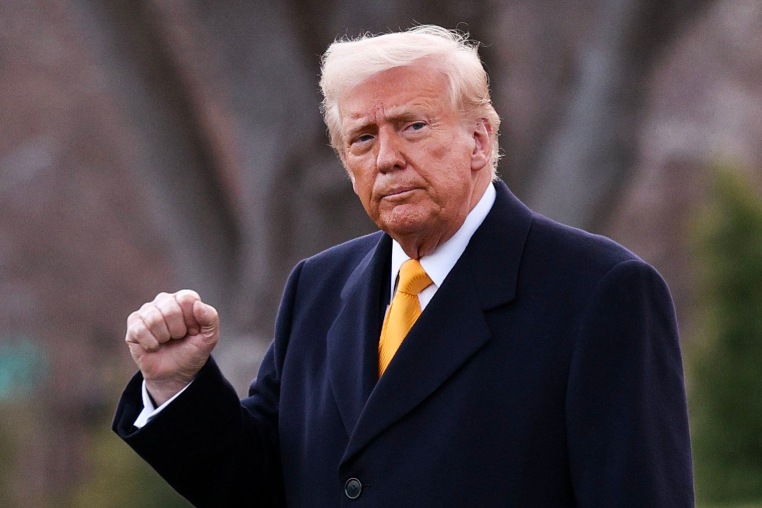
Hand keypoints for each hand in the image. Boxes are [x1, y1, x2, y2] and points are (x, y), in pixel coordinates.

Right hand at [125, 290, 218, 404]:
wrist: (175, 374)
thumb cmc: (192, 351)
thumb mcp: (209, 337)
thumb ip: (211, 318)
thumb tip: (197, 304)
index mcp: (184, 299)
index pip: (187, 299)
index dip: (191, 320)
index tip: (193, 331)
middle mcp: (164, 301)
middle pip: (170, 309)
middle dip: (178, 330)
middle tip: (178, 338)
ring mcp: (147, 312)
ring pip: (154, 319)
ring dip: (164, 337)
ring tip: (166, 341)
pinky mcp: (133, 325)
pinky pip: (140, 329)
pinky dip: (150, 343)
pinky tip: (154, 346)